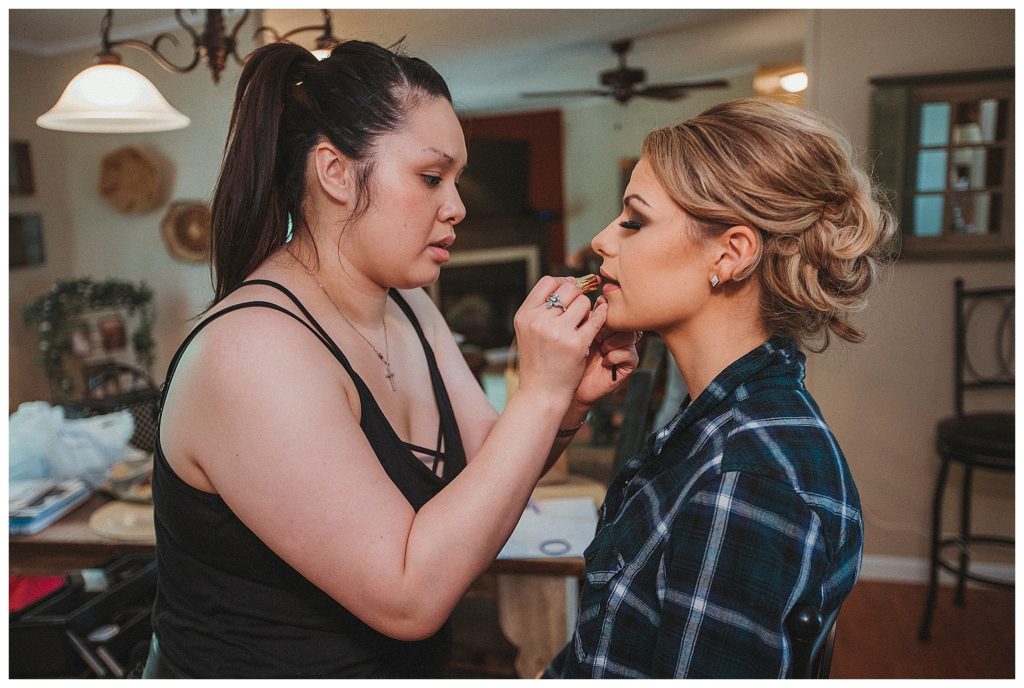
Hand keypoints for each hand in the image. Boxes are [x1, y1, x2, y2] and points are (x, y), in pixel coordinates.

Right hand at [513, 276, 607, 404]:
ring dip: (587, 310)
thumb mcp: (528, 331)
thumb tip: (569, 282)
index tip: (569, 292)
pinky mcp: (577, 344)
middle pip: (568, 289)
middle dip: (577, 296)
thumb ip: (542, 308)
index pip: (547, 282)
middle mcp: (539, 321)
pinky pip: (596, 318)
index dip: (562, 283)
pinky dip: (601, 315)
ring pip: (583, 302)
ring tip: (582, 324)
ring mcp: (558, 332)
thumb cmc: (538, 361)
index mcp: (525, 315)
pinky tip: (601, 316)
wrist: (541, 393)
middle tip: (578, 310)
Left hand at [572, 296, 639, 406]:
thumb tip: (586, 296)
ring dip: (612, 339)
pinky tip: (603, 361)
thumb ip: (578, 317)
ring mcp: (623, 348)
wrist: (564, 388)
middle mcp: (615, 333)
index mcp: (601, 323)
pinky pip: (628, 353)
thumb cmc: (563, 359)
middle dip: (606, 324)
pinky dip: (614, 355)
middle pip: (622, 318)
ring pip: (629, 333)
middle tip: (595, 334)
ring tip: (599, 347)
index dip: (601, 307)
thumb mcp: (568, 334)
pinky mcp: (627, 365)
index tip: (587, 314)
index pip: (609, 306)